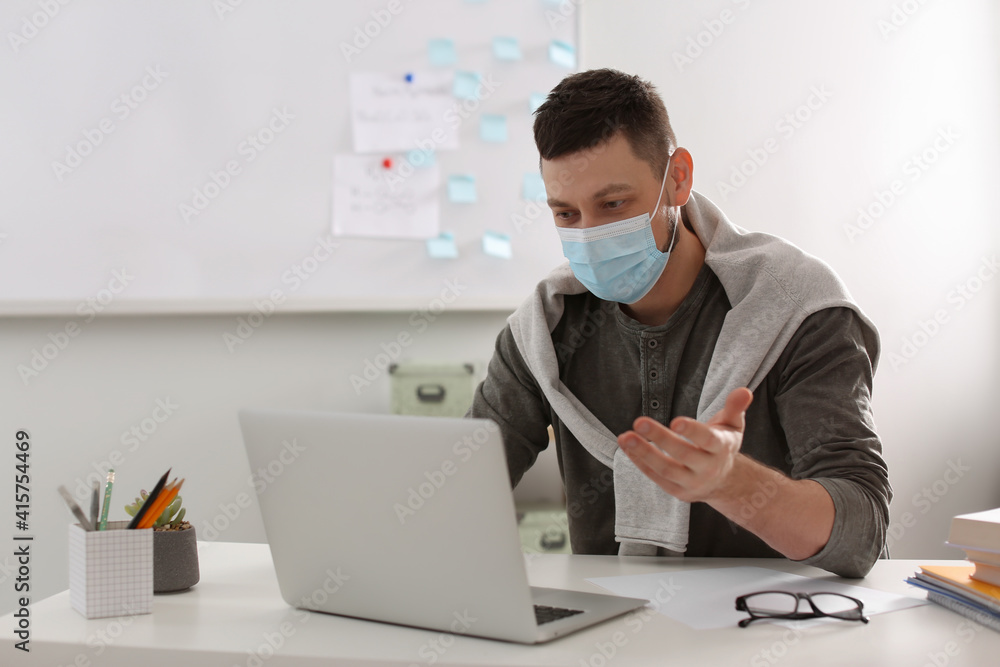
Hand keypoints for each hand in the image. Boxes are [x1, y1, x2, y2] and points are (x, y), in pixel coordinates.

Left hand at [616, 387, 753, 503]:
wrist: (725, 481)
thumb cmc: (723, 445)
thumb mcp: (733, 426)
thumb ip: (735, 408)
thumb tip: (744, 391)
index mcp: (721, 448)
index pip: (708, 440)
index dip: (693, 431)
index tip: (675, 421)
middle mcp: (708, 468)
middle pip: (683, 454)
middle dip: (660, 438)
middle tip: (639, 422)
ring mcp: (692, 483)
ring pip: (666, 470)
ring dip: (644, 453)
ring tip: (625, 437)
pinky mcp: (678, 491)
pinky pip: (656, 477)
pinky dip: (640, 462)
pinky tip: (627, 447)